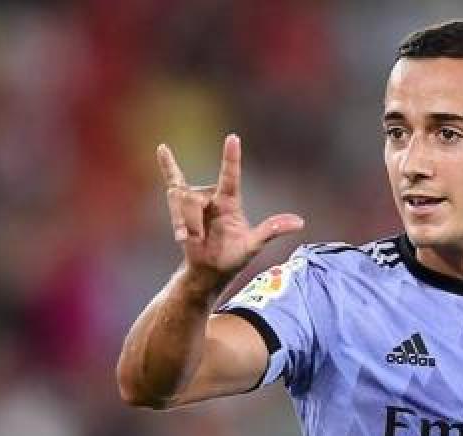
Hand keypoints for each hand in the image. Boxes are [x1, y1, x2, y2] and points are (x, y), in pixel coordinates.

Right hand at [157, 134, 303, 283]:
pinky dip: (167, 165)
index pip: (230, 175)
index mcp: (230, 201)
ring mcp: (196, 199)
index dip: (231, 157)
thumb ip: (272, 230)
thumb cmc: (232, 258)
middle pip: (193, 198)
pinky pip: (172, 180)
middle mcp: (213, 195)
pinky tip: (162, 148)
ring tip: (189, 239)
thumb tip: (300, 222)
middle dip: (191, 221)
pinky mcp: (181, 205)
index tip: (233, 138)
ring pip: (180, 200)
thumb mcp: (253, 245)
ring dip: (182, 223)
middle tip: (197, 239)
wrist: (209, 270)